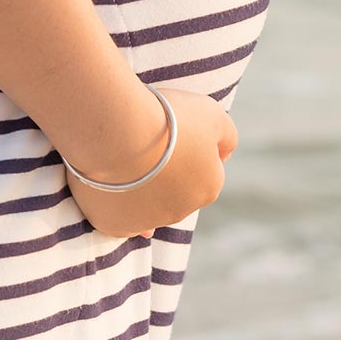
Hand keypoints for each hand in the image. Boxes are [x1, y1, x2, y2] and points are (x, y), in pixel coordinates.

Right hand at [66, 86, 239, 238]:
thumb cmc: (167, 117)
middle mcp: (182, 211)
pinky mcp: (116, 224)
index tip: (173, 133)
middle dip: (167, 173)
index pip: (205, 169)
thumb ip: (226, 137)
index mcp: (209, 188)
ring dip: (143, 190)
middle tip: (147, 144)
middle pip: (177, 190)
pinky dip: (119, 208)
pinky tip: (114, 195)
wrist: (118, 129)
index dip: (191, 148)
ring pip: (149, 206)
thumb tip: (224, 154)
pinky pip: (122, 220)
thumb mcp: (212, 114)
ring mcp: (148, 221)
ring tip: (125, 160)